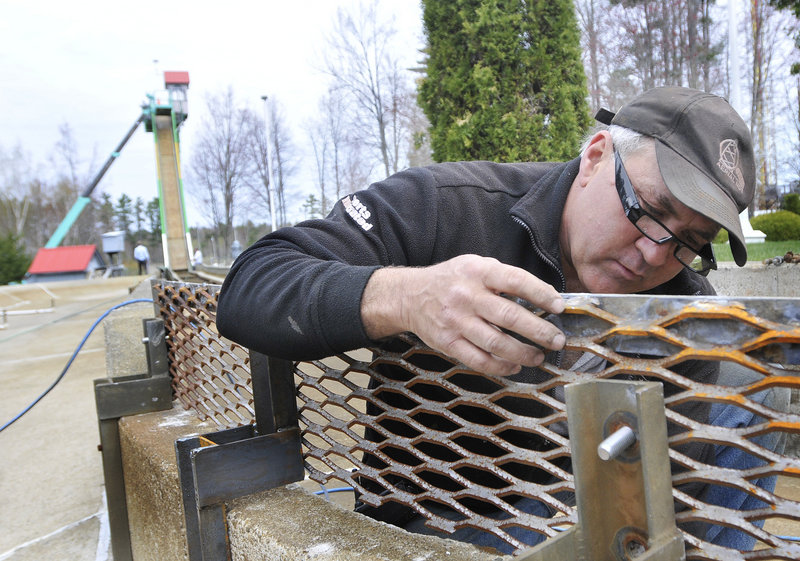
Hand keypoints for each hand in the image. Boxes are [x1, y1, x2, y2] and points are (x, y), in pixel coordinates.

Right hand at [361, 255, 564, 375]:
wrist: (409, 296)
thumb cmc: (451, 280)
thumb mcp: (475, 266)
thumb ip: (504, 278)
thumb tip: (543, 298)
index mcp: (477, 271)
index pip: (516, 281)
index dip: (541, 294)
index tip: (559, 307)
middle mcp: (466, 295)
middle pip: (509, 316)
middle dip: (539, 331)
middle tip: (557, 339)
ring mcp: (456, 321)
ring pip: (496, 343)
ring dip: (523, 353)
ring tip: (538, 357)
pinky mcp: (447, 342)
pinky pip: (478, 360)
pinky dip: (500, 367)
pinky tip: (514, 366)